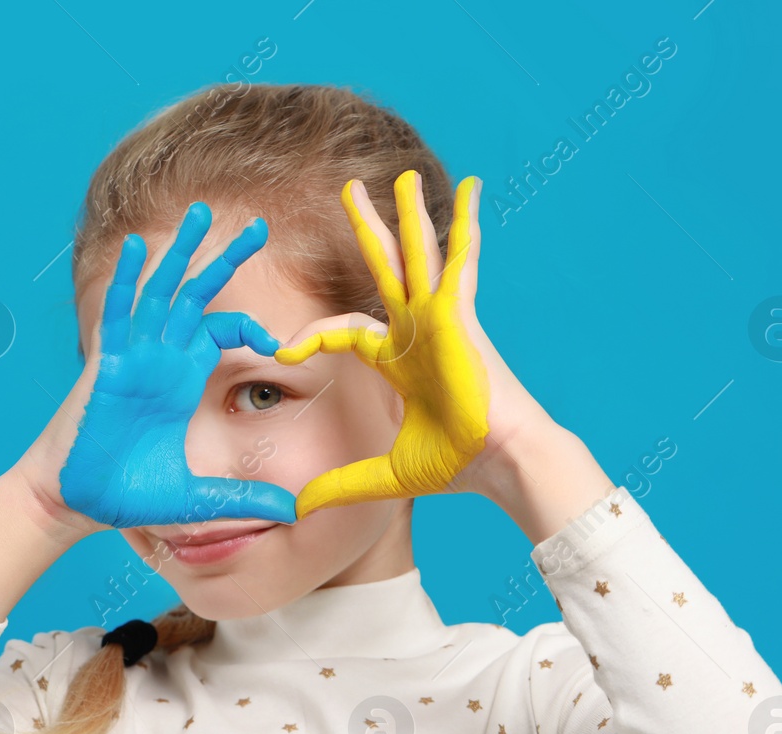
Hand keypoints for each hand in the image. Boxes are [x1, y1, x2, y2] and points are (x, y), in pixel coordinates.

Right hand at [22, 203, 298, 533]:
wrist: (78, 504)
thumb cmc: (127, 495)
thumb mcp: (197, 498)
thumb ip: (244, 498)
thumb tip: (294, 510)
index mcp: (181, 378)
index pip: (222, 330)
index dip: (251, 325)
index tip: (280, 343)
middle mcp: (160, 358)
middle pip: (197, 295)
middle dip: (225, 260)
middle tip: (258, 226)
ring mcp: (132, 357)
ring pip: (161, 292)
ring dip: (180, 253)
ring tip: (202, 213)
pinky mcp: (106, 366)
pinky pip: (118, 316)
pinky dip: (127, 282)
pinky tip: (138, 249)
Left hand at [274, 171, 555, 517]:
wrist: (499, 462)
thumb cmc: (456, 466)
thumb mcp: (384, 475)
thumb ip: (342, 484)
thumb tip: (299, 510)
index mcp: (400, 361)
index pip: (346, 329)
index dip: (311, 336)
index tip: (282, 353)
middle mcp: (419, 331)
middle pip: (384, 269)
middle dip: (366, 230)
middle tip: (348, 191)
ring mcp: (441, 319)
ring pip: (419, 254)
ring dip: (409, 215)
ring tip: (399, 175)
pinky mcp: (462, 315)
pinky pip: (461, 260)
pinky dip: (465, 225)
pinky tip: (472, 188)